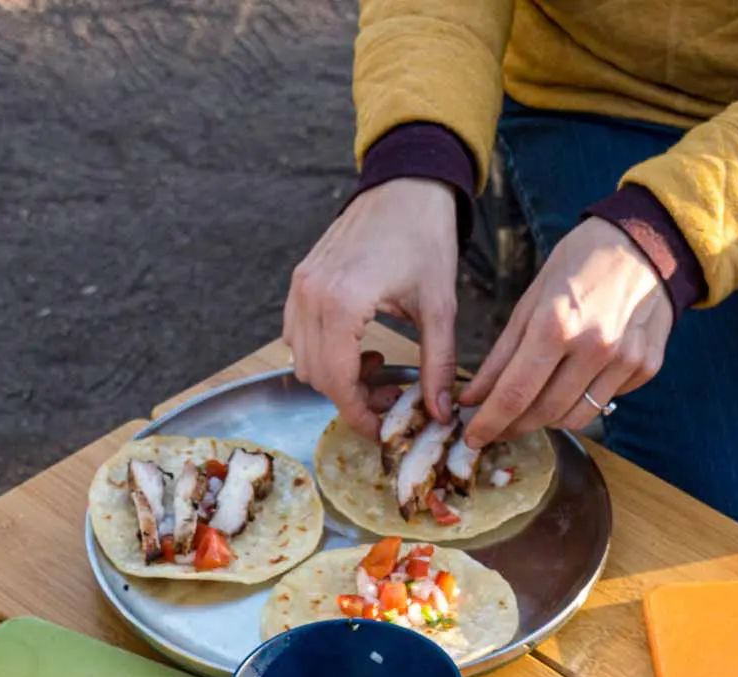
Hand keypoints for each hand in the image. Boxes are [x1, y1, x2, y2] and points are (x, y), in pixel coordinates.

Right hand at [283, 178, 458, 437]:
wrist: (406, 184)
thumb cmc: (425, 237)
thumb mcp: (440, 308)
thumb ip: (437, 366)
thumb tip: (440, 415)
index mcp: (342, 303)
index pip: (337, 383)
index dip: (359, 416)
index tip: (382, 431)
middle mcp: (311, 295)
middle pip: (317, 377)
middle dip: (352, 398)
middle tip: (391, 395)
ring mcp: (300, 286)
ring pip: (303, 360)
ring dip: (337, 376)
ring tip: (377, 365)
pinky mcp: (300, 279)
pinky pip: (297, 335)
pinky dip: (324, 353)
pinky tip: (359, 345)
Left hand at [461, 217, 672, 446]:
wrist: (648, 242)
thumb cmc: (581, 263)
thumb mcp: (532, 299)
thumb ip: (501, 355)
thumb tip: (472, 398)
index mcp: (557, 324)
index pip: (515, 394)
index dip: (490, 423)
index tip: (473, 438)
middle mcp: (594, 346)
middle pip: (544, 413)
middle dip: (514, 425)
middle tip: (498, 425)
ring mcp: (625, 360)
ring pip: (575, 418)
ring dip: (548, 419)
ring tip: (536, 403)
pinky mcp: (646, 367)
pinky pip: (605, 402)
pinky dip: (583, 399)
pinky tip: (578, 378)